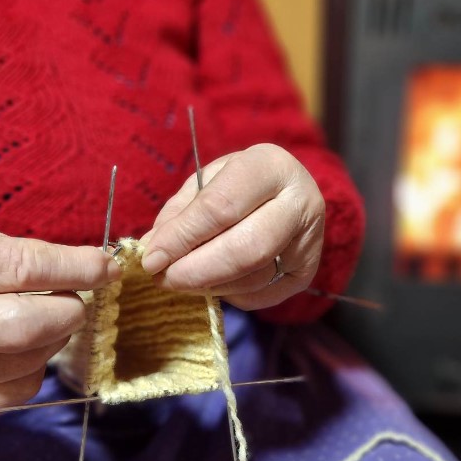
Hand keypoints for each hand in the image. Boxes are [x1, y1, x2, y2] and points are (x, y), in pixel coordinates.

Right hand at [0, 230, 118, 416]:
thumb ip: (25, 255)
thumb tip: (97, 270)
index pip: (21, 269)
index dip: (74, 269)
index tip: (106, 267)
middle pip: (28, 327)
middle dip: (69, 310)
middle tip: (72, 300)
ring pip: (32, 360)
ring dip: (53, 337)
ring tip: (36, 319)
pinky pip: (23, 389)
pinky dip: (34, 365)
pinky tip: (14, 349)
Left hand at [141, 143, 324, 309]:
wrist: (287, 194)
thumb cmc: (238, 184)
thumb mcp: (205, 182)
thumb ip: (179, 213)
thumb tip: (153, 249)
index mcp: (270, 166)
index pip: (221, 207)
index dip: (182, 237)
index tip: (151, 258)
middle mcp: (300, 202)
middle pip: (246, 248)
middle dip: (196, 271)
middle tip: (163, 279)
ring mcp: (309, 240)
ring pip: (254, 277)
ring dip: (208, 285)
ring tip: (179, 280)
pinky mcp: (307, 271)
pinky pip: (262, 294)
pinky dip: (228, 293)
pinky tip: (212, 281)